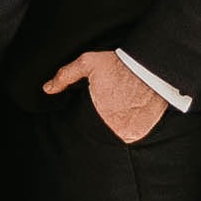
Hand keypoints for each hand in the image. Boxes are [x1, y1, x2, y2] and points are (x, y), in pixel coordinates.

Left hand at [46, 48, 170, 146]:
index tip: (88, 112)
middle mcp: (115, 129)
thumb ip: (66, 76)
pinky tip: (126, 116)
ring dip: (113, 129)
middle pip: (99, 134)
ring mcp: (131, 132)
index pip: (84, 128)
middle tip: (103, 111)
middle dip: (97, 126)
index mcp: (98, 116)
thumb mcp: (89, 63)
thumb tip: (48, 88)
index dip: (83, 121)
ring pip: (115, 137)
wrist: (152, 67)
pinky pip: (131, 136)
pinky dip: (128, 129)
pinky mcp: (144, 131)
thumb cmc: (121, 65)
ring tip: (114, 113)